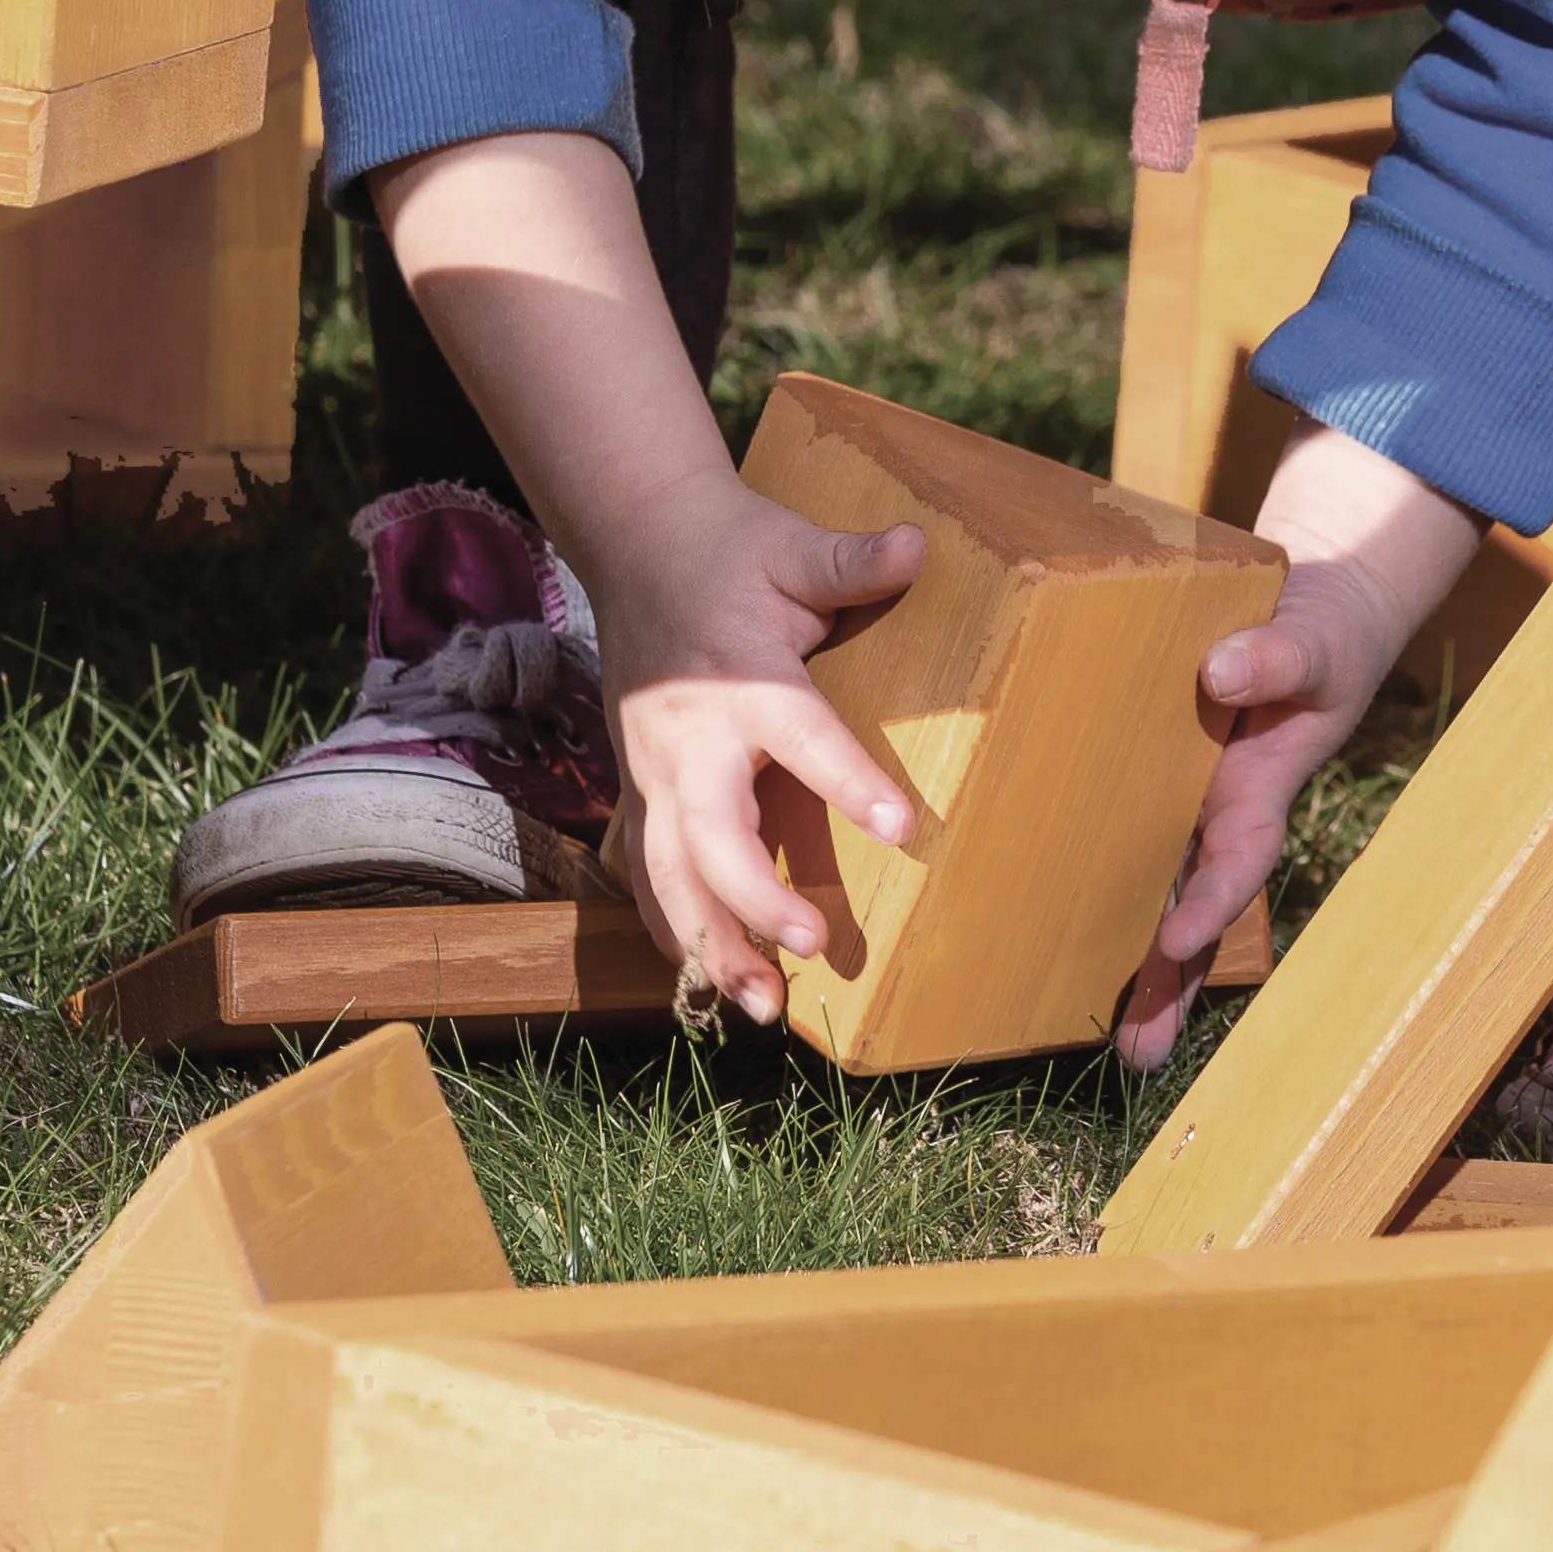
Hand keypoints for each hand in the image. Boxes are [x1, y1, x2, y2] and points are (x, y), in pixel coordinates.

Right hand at [593, 474, 926, 1024]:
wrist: (637, 544)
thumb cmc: (730, 551)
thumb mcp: (792, 547)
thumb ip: (850, 562)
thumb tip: (915, 544)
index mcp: (738, 680)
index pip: (799, 734)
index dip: (848, 780)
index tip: (901, 826)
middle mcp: (687, 739)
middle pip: (711, 833)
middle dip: (755, 897)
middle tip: (812, 943)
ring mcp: (653, 772)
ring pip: (668, 875)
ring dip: (712, 944)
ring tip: (763, 1008)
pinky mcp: (639, 791)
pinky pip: (648, 874)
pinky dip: (676, 931)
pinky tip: (713, 985)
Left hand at [1112, 428, 1483, 1073]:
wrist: (1308, 613)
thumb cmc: (1318, 632)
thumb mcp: (1313, 641)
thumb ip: (1276, 658)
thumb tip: (1221, 673)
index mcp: (1259, 789)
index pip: (1238, 858)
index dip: (1211, 901)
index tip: (1175, 939)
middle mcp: (1217, 814)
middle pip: (1192, 910)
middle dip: (1169, 982)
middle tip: (1138, 1054)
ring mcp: (1182, 809)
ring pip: (1152, 896)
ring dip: (1135, 968)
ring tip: (1113, 1046)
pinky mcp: (1143, 786)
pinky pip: (1113, 843)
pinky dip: (1085, 890)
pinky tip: (1041, 941)